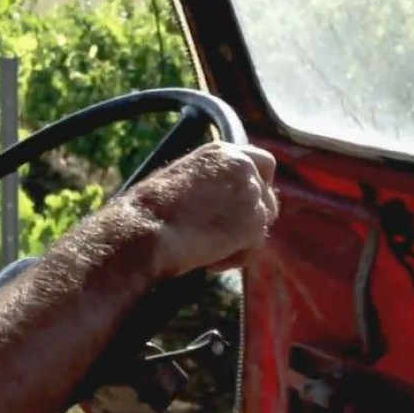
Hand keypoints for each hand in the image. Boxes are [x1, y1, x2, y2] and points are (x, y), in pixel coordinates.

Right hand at [119, 141, 277, 278]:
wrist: (145, 229)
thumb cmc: (149, 211)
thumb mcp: (182, 180)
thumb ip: (210, 182)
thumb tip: (224, 201)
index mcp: (221, 151)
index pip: (261, 162)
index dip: (256, 184)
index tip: (244, 204)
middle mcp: (242, 167)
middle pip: (268, 194)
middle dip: (254, 215)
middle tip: (229, 234)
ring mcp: (251, 194)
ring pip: (262, 223)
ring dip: (240, 240)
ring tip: (206, 249)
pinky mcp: (255, 224)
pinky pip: (253, 248)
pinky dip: (233, 259)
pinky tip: (207, 260)